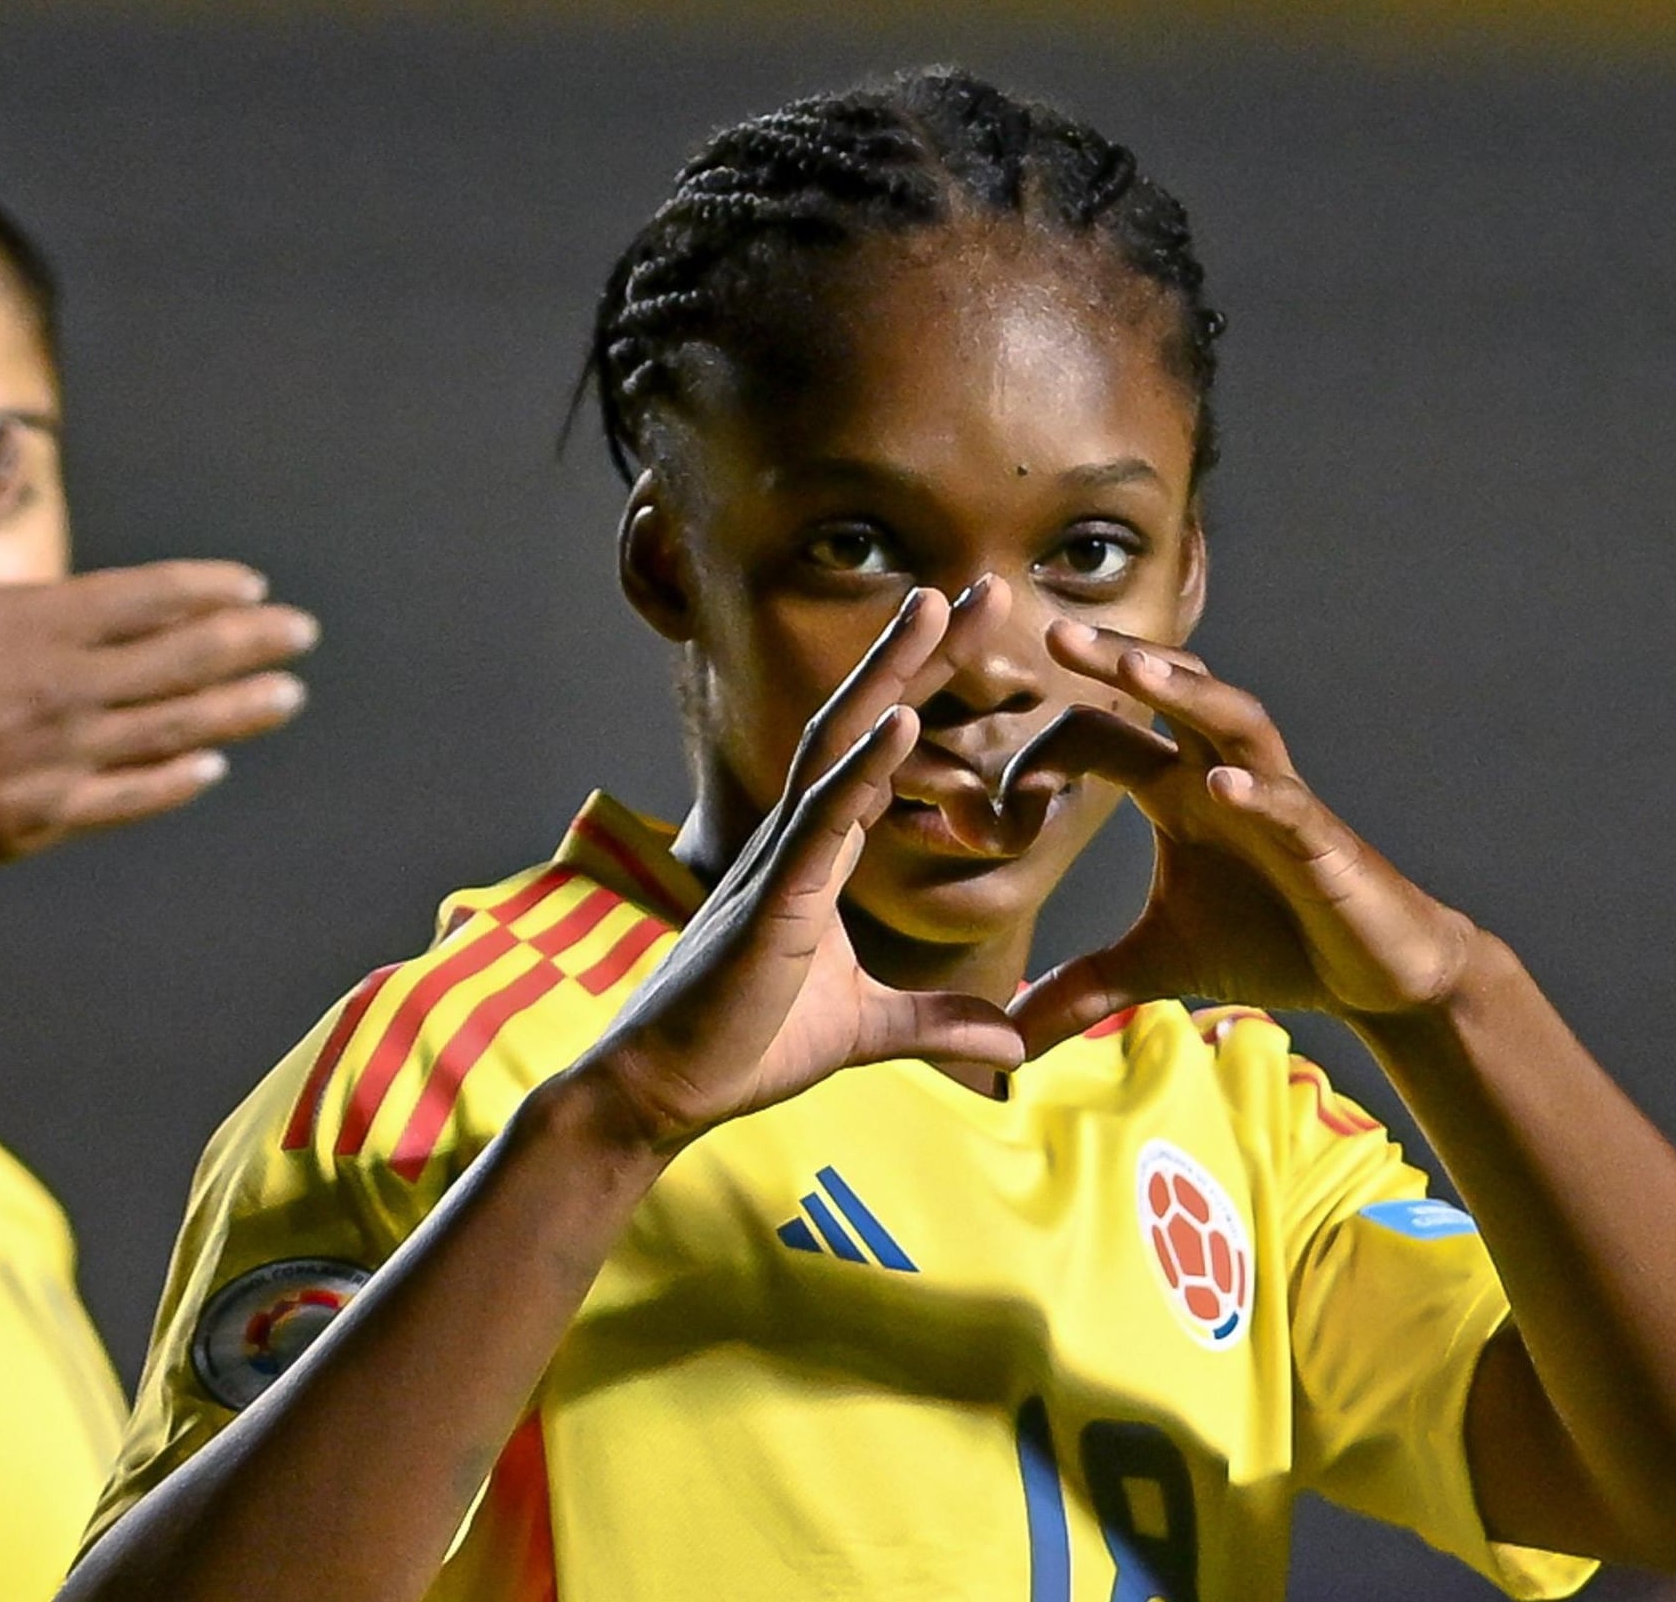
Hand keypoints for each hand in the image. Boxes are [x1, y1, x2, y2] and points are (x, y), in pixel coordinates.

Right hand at [0, 419, 319, 871]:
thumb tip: (13, 431)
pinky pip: (131, 797)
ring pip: (176, 728)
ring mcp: (62, 756)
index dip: (208, 589)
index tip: (253, 585)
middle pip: (185, 660)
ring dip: (238, 709)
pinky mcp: (42, 816)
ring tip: (288, 696)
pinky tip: (211, 768)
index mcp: (37, 623)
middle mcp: (67, 689)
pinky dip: (176, 781)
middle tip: (303, 634)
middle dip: (252, 644)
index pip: (151, 598)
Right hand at [570, 585, 1026, 1152]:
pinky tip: (903, 720)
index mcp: (817, 852)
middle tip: (980, 585)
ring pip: (838, 744)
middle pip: (861, 717)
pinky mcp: (776, 902)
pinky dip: (864, 768)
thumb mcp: (867, 1031)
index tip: (978, 633)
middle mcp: (797, 836)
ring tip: (940, 606)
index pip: (878, 749)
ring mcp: (782, 860)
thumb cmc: (746, 1045)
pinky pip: (824, 820)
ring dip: (892, 673)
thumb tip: (1010, 1039)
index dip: (926, 688)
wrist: (665, 1091)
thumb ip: (936, 1022)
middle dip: (920, 652)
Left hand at [1006, 621, 1476, 1050]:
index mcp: (1173, 790)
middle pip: (1166, 691)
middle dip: (1113, 658)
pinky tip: (1221, 787)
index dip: (1036, 769)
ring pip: (1232, 719)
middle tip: (1052, 630)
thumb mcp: (1158, 964)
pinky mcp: (1324, 844)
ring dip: (1185, 691)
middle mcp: (1219, 775)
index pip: (1095, 739)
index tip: (978, 828)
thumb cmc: (1272, 940)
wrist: (1374, 974)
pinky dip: (1257, 793)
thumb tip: (1005, 1037)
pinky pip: (1289, 805)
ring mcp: (1276, 801)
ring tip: (1133, 666)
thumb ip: (1083, 987)